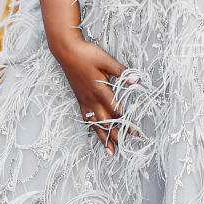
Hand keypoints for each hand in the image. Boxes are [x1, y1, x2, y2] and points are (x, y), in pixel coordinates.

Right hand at [57, 39, 139, 155]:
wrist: (66, 51)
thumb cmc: (86, 54)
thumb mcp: (106, 59)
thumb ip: (122, 71)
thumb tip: (137, 79)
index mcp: (99, 90)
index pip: (115, 111)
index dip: (126, 123)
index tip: (135, 132)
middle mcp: (91, 99)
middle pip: (105, 122)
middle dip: (115, 136)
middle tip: (125, 148)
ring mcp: (84, 100)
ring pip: (95, 123)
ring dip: (103, 138)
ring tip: (110, 152)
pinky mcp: (80, 99)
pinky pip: (86, 118)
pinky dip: (91, 128)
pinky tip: (93, 135)